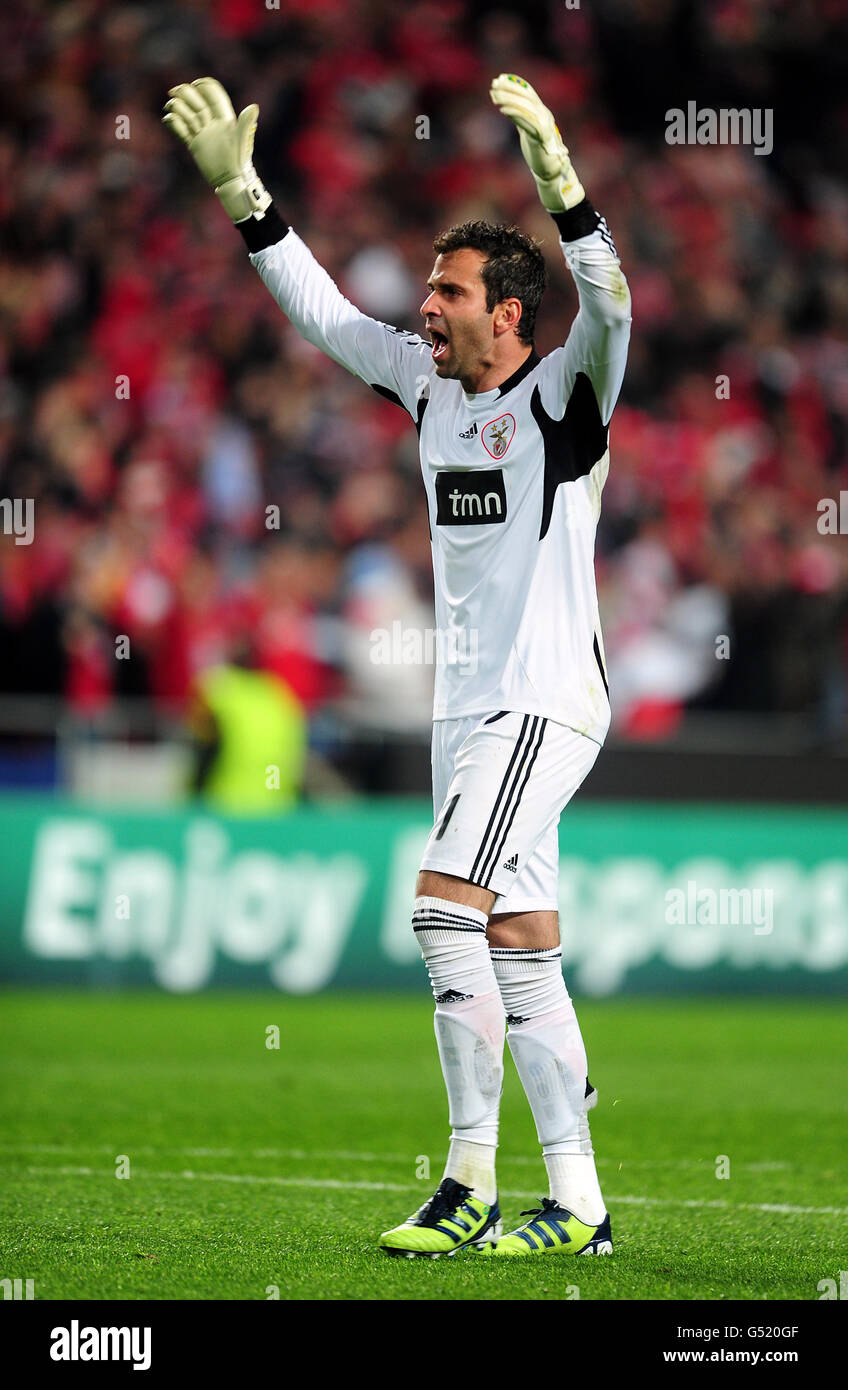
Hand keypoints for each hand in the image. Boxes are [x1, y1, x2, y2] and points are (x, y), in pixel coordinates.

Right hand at [162, 76, 270, 222]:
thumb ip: (245, 123)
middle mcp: (212, 123)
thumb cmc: (240, 160)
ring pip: (187, 115)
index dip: (205, 87)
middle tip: (174, 91)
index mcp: (224, 118)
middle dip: (186, 94)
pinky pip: (182, 131)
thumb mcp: (243, 140)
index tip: (195, 83)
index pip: (214, 96)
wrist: (231, 181)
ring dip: (177, 108)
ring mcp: (203, 133)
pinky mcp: (195, 145)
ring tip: (170, 106)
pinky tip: (168, 119)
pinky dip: (174, 124)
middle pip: (197, 102)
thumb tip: (254, 107)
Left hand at [489, 73, 584, 212]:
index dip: (514, 83)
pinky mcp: (540, 136)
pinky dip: (514, 113)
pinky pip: (525, 120)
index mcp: (542, 112)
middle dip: (509, 88)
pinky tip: (502, 109)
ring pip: (525, 106)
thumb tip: (508, 106)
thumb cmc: (538, 152)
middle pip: (525, 95)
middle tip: (493, 84)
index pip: (528, 91)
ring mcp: (544, 124)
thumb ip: (521, 117)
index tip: (500, 78)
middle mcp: (544, 115)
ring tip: (494, 95)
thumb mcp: (528, 130)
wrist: (550, 171)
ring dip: (508, 98)